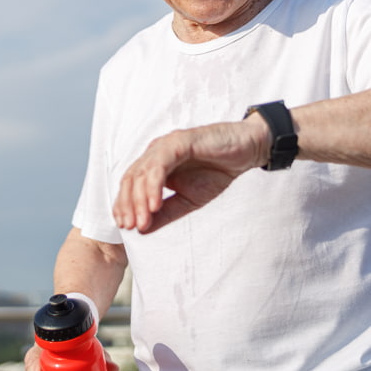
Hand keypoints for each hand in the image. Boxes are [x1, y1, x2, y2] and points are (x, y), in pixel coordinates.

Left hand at [113, 117, 266, 233]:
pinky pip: (160, 165)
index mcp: (154, 164)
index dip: (124, 205)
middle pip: (131, 178)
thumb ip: (166, 213)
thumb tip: (142, 229)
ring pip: (142, 172)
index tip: (126, 227)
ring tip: (143, 221)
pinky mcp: (179, 142)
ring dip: (139, 199)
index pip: (130, 185)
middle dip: (128, 204)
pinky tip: (155, 204)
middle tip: (131, 226)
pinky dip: (154, 185)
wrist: (246, 151)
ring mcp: (166, 146)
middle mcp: (155, 153)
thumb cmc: (217, 171)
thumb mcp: (188, 200)